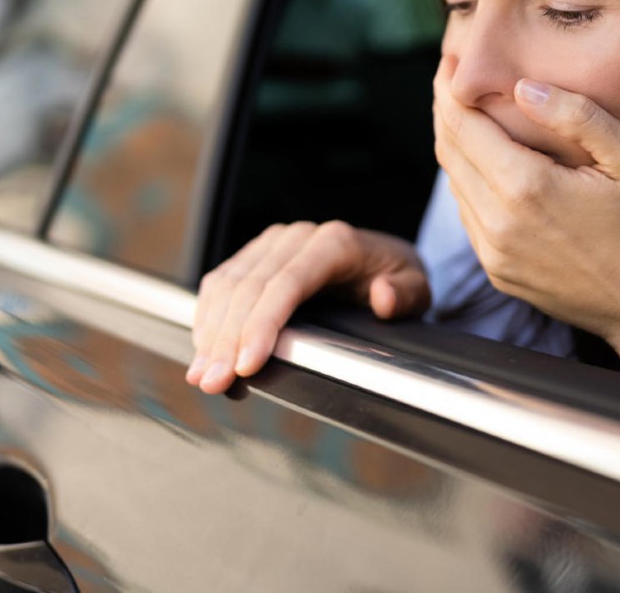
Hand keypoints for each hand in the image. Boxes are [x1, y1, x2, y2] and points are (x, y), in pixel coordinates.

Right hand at [187, 222, 428, 393]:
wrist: (383, 258)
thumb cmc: (397, 276)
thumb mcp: (417, 287)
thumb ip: (406, 294)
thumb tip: (383, 296)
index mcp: (335, 243)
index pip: (286, 283)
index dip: (261, 325)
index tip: (246, 364)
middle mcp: (298, 237)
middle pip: (249, 288)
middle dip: (227, 339)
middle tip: (214, 382)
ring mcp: (273, 244)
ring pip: (228, 285)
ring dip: (210, 333)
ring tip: (202, 375)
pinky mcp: (256, 254)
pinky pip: (221, 282)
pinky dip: (208, 317)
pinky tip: (204, 349)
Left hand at [432, 55, 619, 356]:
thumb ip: (576, 115)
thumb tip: (523, 87)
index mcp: (526, 187)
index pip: (462, 124)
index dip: (448, 89)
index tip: (448, 62)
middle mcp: (498, 223)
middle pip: (448, 151)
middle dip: (445, 110)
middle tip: (449, 79)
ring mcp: (494, 253)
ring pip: (454, 184)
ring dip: (454, 147)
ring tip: (466, 116)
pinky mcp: (498, 273)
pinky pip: (469, 216)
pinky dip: (469, 183)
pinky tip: (487, 165)